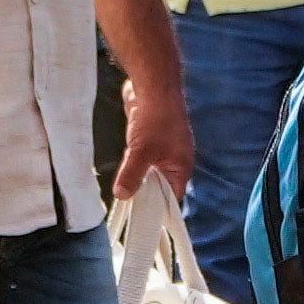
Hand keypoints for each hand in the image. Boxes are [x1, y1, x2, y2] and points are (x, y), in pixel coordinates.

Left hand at [114, 68, 195, 204]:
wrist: (153, 85)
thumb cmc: (155, 118)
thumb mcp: (140, 152)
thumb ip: (131, 175)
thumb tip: (122, 195)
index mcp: (181, 167)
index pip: (172, 197)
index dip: (158, 208)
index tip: (141, 217)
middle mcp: (175, 160)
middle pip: (160, 186)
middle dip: (145, 192)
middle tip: (127, 203)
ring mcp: (164, 149)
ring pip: (149, 172)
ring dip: (137, 177)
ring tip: (123, 186)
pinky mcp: (152, 139)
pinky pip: (143, 159)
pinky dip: (134, 163)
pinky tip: (123, 166)